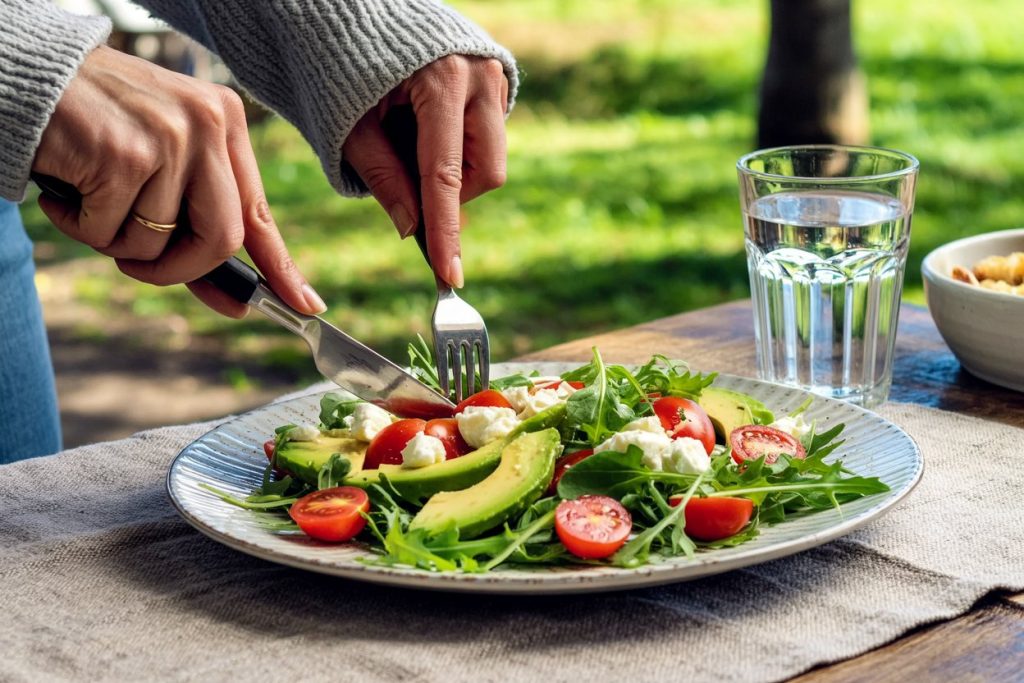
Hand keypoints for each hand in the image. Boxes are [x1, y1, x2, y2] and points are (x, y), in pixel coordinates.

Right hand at [32, 45, 324, 317]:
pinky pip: (109, 232)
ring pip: (158, 243)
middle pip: (222, 240)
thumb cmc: (100, 126)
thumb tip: (235, 302)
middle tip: (141, 268)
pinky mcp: (125, 155)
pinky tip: (67, 189)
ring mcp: (169, 138)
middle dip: (181, 271)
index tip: (305, 305)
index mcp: (226, 124)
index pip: (259, 213)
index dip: (281, 267)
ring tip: (90, 199)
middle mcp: (208, 125)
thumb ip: (196, 227)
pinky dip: (80, 227)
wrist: (30, 74)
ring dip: (116, 243)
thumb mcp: (162, 163)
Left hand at [342, 55, 508, 287]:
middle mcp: (478, 75)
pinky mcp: (497, 77)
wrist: (356, 12)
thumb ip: (385, 179)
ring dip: (455, 172)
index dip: (446, 231)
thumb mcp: (352, 126)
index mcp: (440, 82)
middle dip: (452, 195)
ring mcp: (493, 74)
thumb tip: (413, 231)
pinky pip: (489, 136)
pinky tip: (426, 128)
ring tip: (411, 144)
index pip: (446, 176)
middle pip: (485, 173)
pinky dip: (460, 149)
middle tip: (411, 187)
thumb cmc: (345, 65)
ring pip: (491, 158)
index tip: (450, 274)